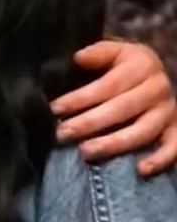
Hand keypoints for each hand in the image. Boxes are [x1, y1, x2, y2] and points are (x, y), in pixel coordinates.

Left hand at [54, 40, 176, 174]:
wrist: (147, 72)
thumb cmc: (119, 64)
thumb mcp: (110, 51)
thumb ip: (96, 53)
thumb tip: (79, 58)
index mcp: (142, 64)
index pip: (108, 85)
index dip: (80, 98)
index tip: (56, 108)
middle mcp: (158, 87)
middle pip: (122, 109)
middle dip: (89, 123)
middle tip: (62, 133)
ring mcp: (168, 110)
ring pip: (143, 131)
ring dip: (114, 144)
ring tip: (86, 151)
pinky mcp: (175, 128)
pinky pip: (173, 146)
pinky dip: (160, 159)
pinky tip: (141, 170)